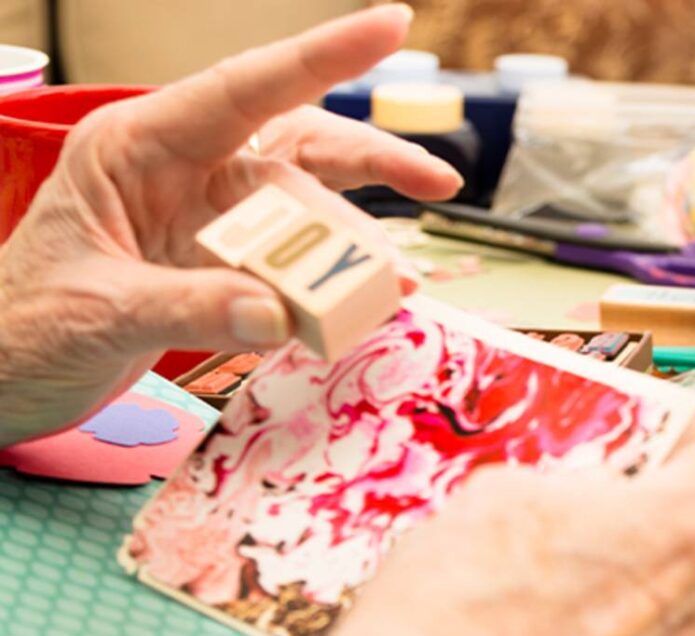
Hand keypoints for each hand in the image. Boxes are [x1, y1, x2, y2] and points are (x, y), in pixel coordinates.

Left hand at [0, 5, 458, 445]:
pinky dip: (332, 286)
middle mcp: (180, 170)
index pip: (243, 88)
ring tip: (393, 284)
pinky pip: (296, 264)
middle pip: (297, 144)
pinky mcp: (221, 265)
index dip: (321, 54)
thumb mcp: (98, 314)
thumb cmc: (19, 329)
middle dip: (371, 160)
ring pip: (306, 206)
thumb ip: (193, 308)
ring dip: (355, 242)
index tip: (390, 24)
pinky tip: (360, 306)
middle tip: (435, 181)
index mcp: (135, 148)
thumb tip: (279, 313)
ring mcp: (204, 218)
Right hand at [305, 414, 694, 635]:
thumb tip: (576, 484)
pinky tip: (525, 614)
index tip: (645, 423)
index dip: (686, 432)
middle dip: (639, 499)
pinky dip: (591, 618)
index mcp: (685, 535)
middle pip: (692, 528)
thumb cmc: (449, 621)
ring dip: (611, 562)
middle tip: (575, 484)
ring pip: (658, 588)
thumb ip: (570, 479)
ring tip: (533, 554)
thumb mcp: (503, 492)